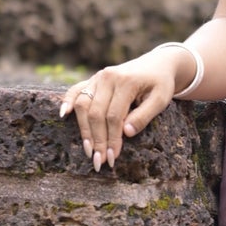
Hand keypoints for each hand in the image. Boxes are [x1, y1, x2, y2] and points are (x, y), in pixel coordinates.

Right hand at [58, 48, 191, 168]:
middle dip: (97, 139)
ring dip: (84, 130)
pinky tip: (64, 115)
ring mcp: (98, 77)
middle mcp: (108, 77)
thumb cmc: (160, 83)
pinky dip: (67, 101)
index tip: (113, 157)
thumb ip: (144, 115)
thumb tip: (126, 133)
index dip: (112, 138)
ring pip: (83, 105)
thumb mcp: (161, 99)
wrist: (157, 64)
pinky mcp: (93, 79)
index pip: (114, 116)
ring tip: (88, 150)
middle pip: (96, 113)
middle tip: (99, 161)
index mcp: (126, 82)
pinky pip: (76, 90)